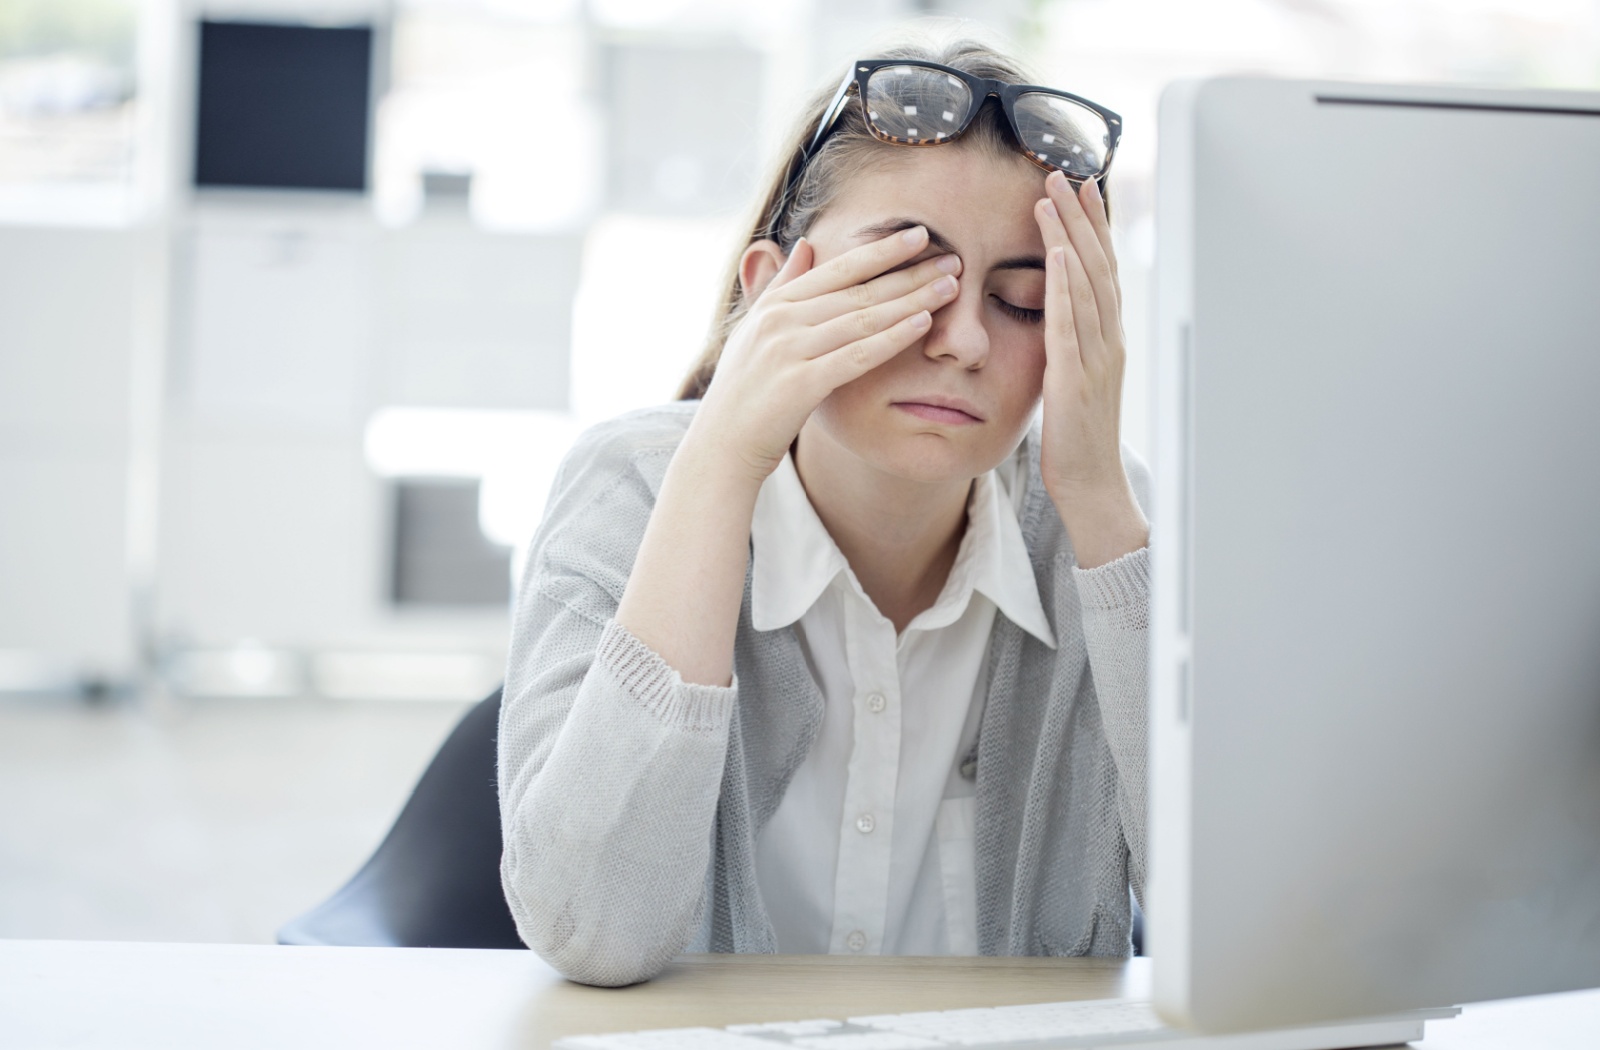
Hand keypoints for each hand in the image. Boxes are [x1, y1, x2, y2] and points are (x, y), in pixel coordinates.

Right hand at [689, 227, 962, 484]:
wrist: (722, 446)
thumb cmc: (744, 392)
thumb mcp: (756, 331)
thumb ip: (781, 286)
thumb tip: (805, 244)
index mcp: (775, 305)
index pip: (838, 269)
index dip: (881, 250)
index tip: (919, 234)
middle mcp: (781, 321)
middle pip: (859, 290)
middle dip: (909, 272)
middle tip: (952, 257)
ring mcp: (788, 351)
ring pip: (863, 318)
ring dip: (911, 299)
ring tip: (950, 285)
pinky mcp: (799, 384)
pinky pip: (856, 356)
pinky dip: (892, 338)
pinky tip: (924, 325)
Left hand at [1033, 171, 1148, 566]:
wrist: (1093, 486)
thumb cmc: (1078, 439)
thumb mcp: (1075, 381)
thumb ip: (1070, 345)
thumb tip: (1056, 316)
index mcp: (1108, 339)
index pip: (1103, 270)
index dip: (1093, 227)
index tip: (1081, 187)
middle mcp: (1109, 339)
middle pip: (1098, 264)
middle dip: (1080, 216)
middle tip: (1062, 172)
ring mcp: (1096, 356)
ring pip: (1086, 282)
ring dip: (1069, 234)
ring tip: (1050, 195)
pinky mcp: (1075, 376)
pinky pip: (1070, 322)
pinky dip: (1065, 284)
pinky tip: (1055, 252)